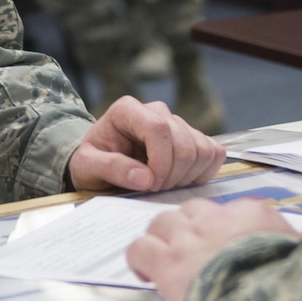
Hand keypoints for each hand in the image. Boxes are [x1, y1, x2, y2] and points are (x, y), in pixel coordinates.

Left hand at [66, 95, 224, 192]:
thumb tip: (144, 177)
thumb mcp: (88, 167)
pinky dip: (202, 172)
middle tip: (153, 189)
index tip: (151, 183)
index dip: (161, 160)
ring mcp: (177, 123)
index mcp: (128, 110)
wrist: (99, 163)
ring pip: (202, 148)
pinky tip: (181, 180)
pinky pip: (213, 152)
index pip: (159, 128)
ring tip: (164, 185)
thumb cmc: (91, 162)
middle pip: (184, 142)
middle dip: (172, 174)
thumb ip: (112, 168)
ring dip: (187, 175)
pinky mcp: (191, 137)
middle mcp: (156, 111)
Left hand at [127, 198, 301, 300]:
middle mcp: (215, 219)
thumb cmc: (283, 282)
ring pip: (162, 223)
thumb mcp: (301, 256)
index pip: (232, 212)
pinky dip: (139, 258)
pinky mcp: (164, 261)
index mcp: (251, 215)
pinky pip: (140, 248)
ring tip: (165, 257)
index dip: (224, 230)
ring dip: (162, 239)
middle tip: (192, 252)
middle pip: (193, 211)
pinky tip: (143, 270)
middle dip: (190, 229)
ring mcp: (186, 238)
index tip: (226, 247)